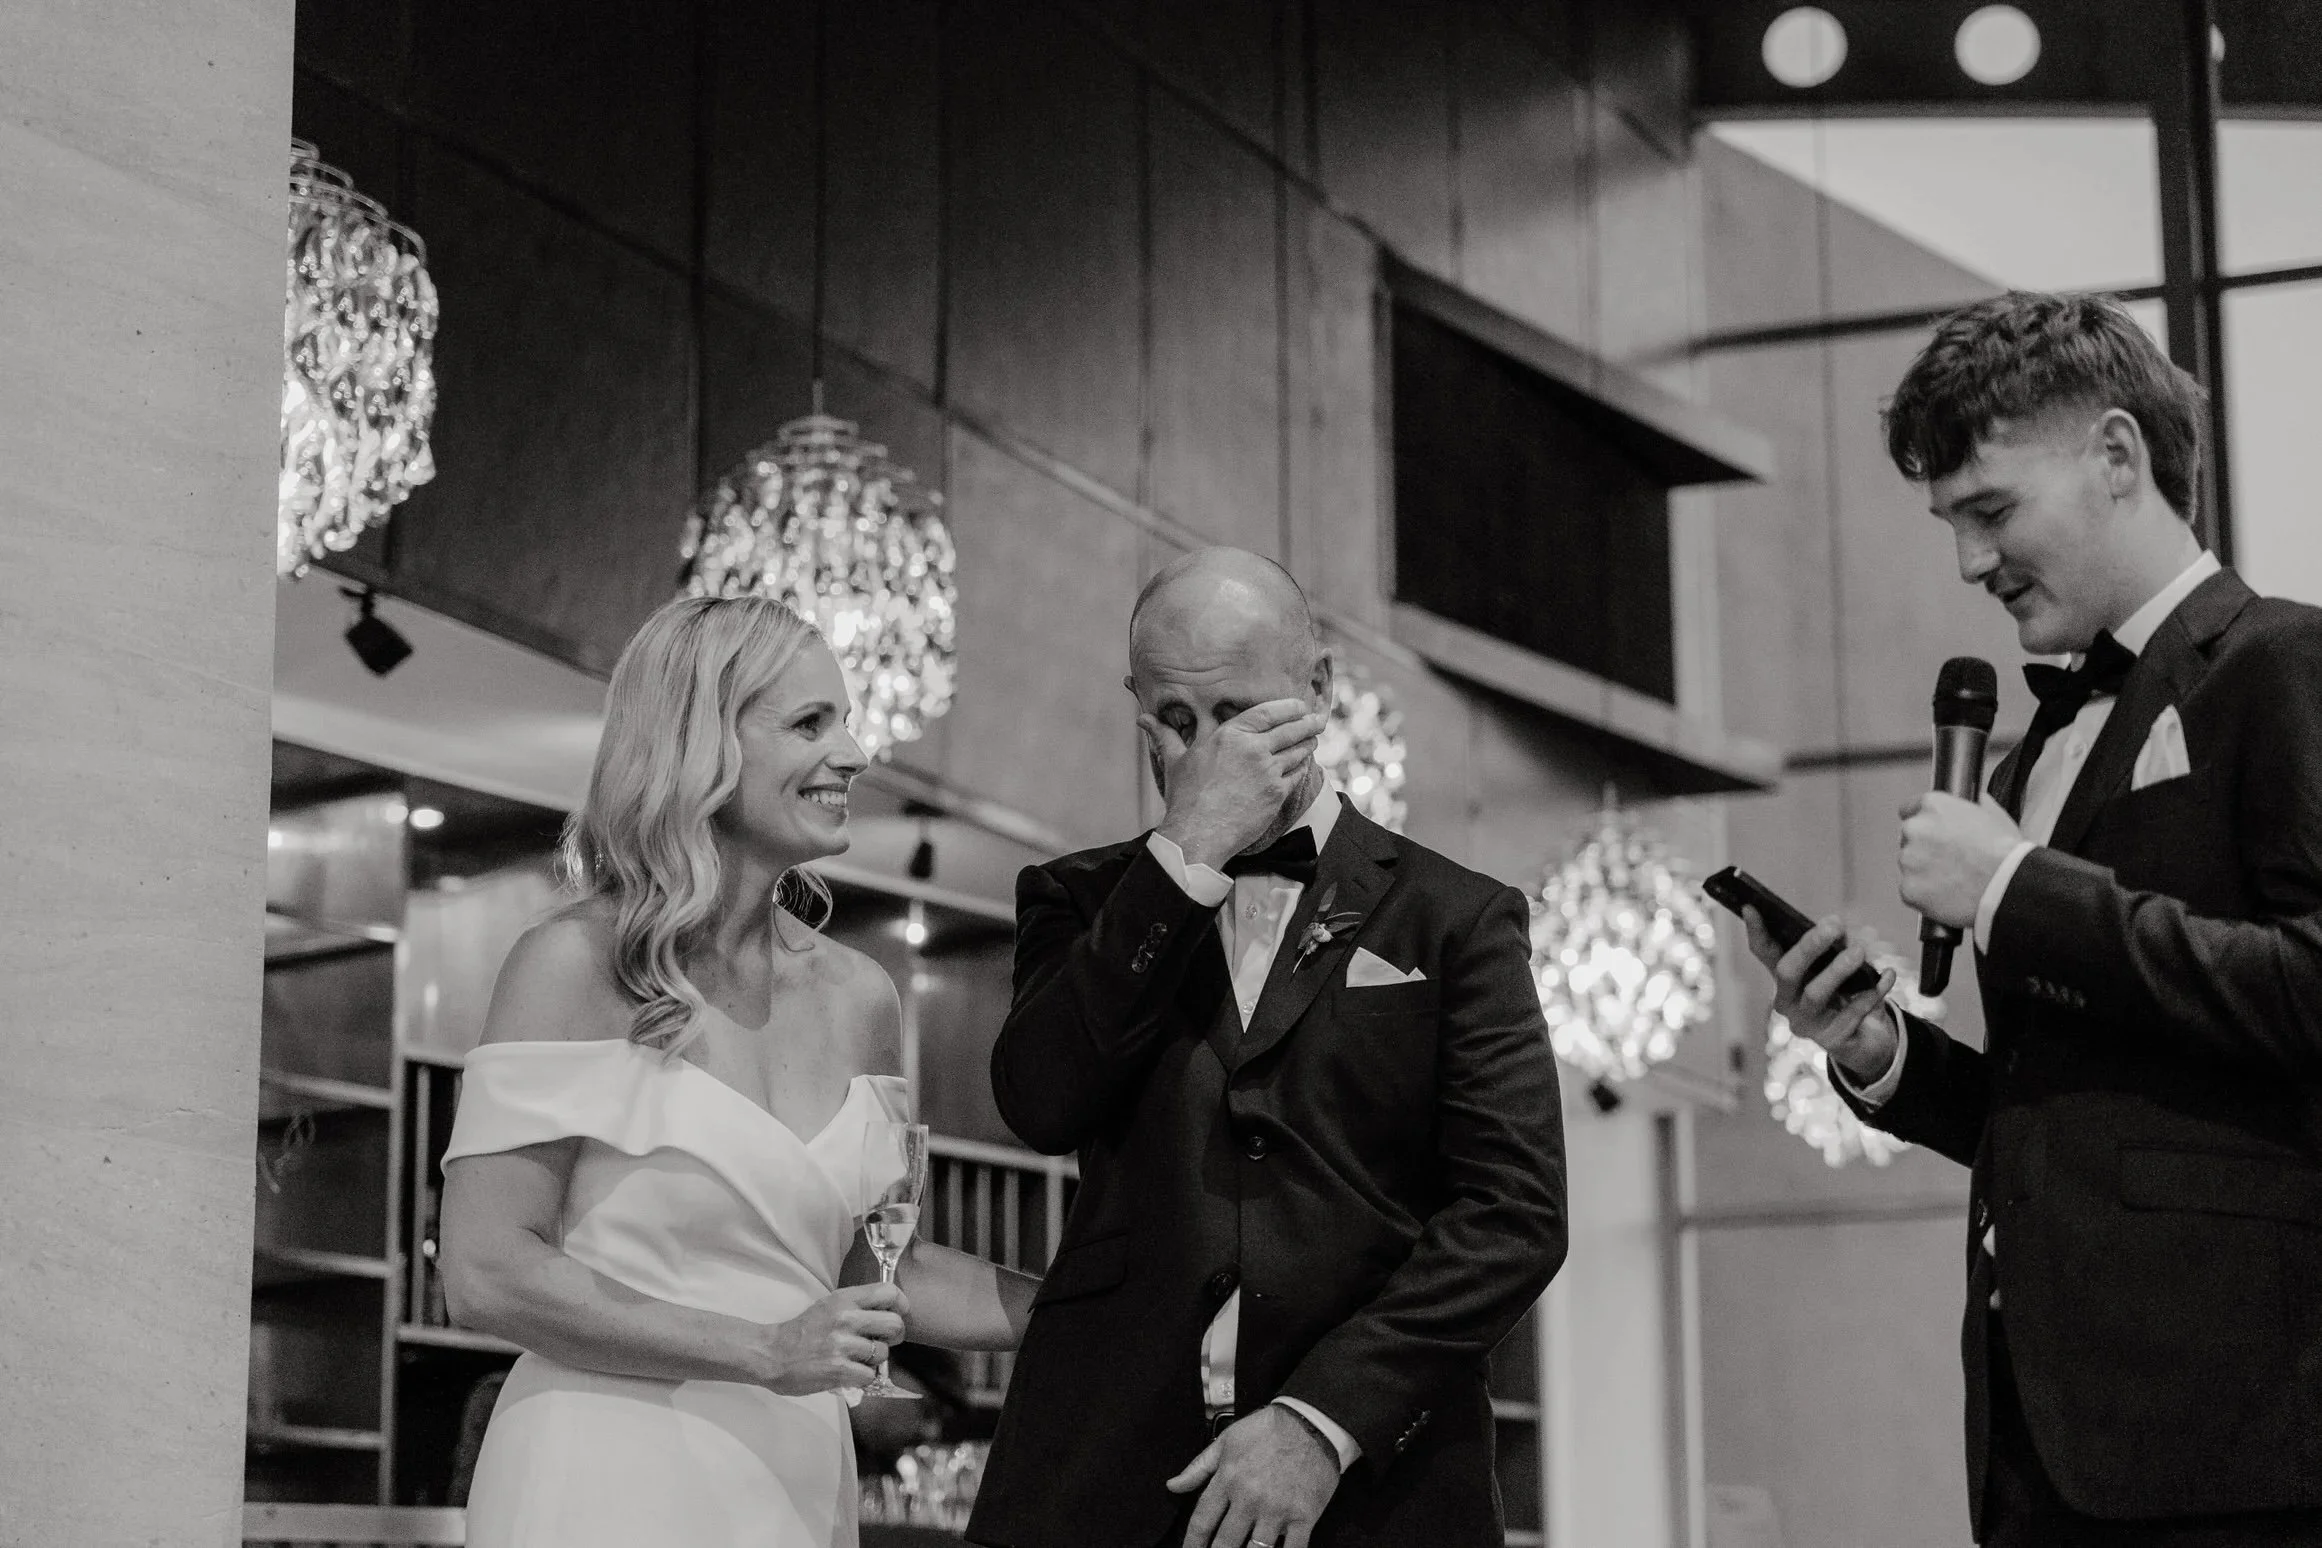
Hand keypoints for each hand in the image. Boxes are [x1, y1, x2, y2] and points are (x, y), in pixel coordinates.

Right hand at [755, 1282, 907, 1395]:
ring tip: (856, 1360)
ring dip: (873, 1361)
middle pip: (894, 1324)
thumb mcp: (829, 1306)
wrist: (771, 1354)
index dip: (900, 1305)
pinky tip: (848, 1374)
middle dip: (894, 1336)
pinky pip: (869, 1375)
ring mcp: (842, 1343)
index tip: (898, 1314)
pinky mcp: (838, 1368)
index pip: (888, 1292)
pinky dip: (862, 1379)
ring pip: (882, 1353)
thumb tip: (890, 1314)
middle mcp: (846, 1317)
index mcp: (844, 1299)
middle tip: (882, 1342)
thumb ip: (856, 1306)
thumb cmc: (802, 1332)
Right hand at [1144, 699, 1326, 870]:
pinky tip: (1304, 764)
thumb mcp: (1175, 760)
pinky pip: (1297, 774)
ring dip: (1308, 744)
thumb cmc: (1185, 797)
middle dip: (1308, 723)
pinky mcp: (1277, 793)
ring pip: (1299, 751)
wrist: (1198, 833)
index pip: (1269, 712)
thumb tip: (1144, 720)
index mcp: (1231, 735)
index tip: (1299, 705)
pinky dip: (1303, 767)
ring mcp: (1268, 771)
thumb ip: (1165, 736)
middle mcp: (1254, 749)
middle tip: (1318, 720)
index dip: (1289, 707)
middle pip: (1292, 729)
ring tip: (1313, 740)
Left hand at [1166, 1405, 1339, 1547]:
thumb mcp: (1226, 1441)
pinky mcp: (1303, 1517)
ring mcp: (1277, 1510)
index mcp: (1229, 1480)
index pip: (1202, 1521)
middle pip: (1225, 1542)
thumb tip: (1173, 1486)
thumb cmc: (1268, 1429)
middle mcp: (1250, 1498)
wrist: (1311, 1423)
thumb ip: (1198, 1467)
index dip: (1192, 1543)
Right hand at [1742, 909, 1897, 1082]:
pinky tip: (1888, 975)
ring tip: (1859, 952)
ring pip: (1815, 994)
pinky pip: (1851, 1013)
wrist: (1865, 1039)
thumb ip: (1835, 948)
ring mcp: (1807, 1023)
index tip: (1752, 907)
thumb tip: (1840, 930)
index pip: (1764, 953)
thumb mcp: (1838, 967)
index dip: (1757, 931)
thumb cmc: (1846, 995)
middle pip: (1787, 972)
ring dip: (1837, 970)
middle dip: (1809, 946)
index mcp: (1785, 979)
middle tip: (1834, 925)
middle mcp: (1788, 1001)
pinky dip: (1871, 992)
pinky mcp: (1831, 1039)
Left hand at [1898, 791, 2021, 930]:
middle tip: (1949, 861)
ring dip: (1923, 872)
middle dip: (1924, 849)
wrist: (2006, 887)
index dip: (1924, 823)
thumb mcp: (1997, 818)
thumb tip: (1980, 800)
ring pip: (1909, 866)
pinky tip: (1947, 896)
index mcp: (1933, 806)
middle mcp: (1915, 829)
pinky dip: (1924, 895)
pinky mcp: (1908, 888)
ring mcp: (1908, 860)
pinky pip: (1911, 890)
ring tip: (1953, 881)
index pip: (1909, 809)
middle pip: (1909, 839)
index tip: (1930, 833)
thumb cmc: (2005, 854)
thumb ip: (1980, 806)